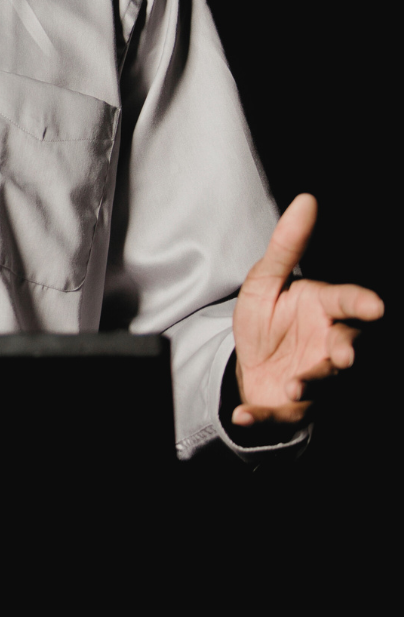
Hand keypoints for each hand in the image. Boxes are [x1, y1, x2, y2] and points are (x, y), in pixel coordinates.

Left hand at [232, 194, 383, 428]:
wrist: (251, 366)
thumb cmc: (268, 320)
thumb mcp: (266, 280)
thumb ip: (286, 245)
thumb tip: (306, 200)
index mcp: (324, 310)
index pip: (348, 303)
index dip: (361, 305)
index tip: (374, 305)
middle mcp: (328, 345)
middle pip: (349, 347)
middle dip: (348, 351)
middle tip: (343, 354)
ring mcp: (316, 377)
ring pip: (324, 383)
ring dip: (313, 384)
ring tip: (296, 384)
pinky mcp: (293, 407)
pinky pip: (279, 414)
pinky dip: (262, 416)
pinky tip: (242, 414)